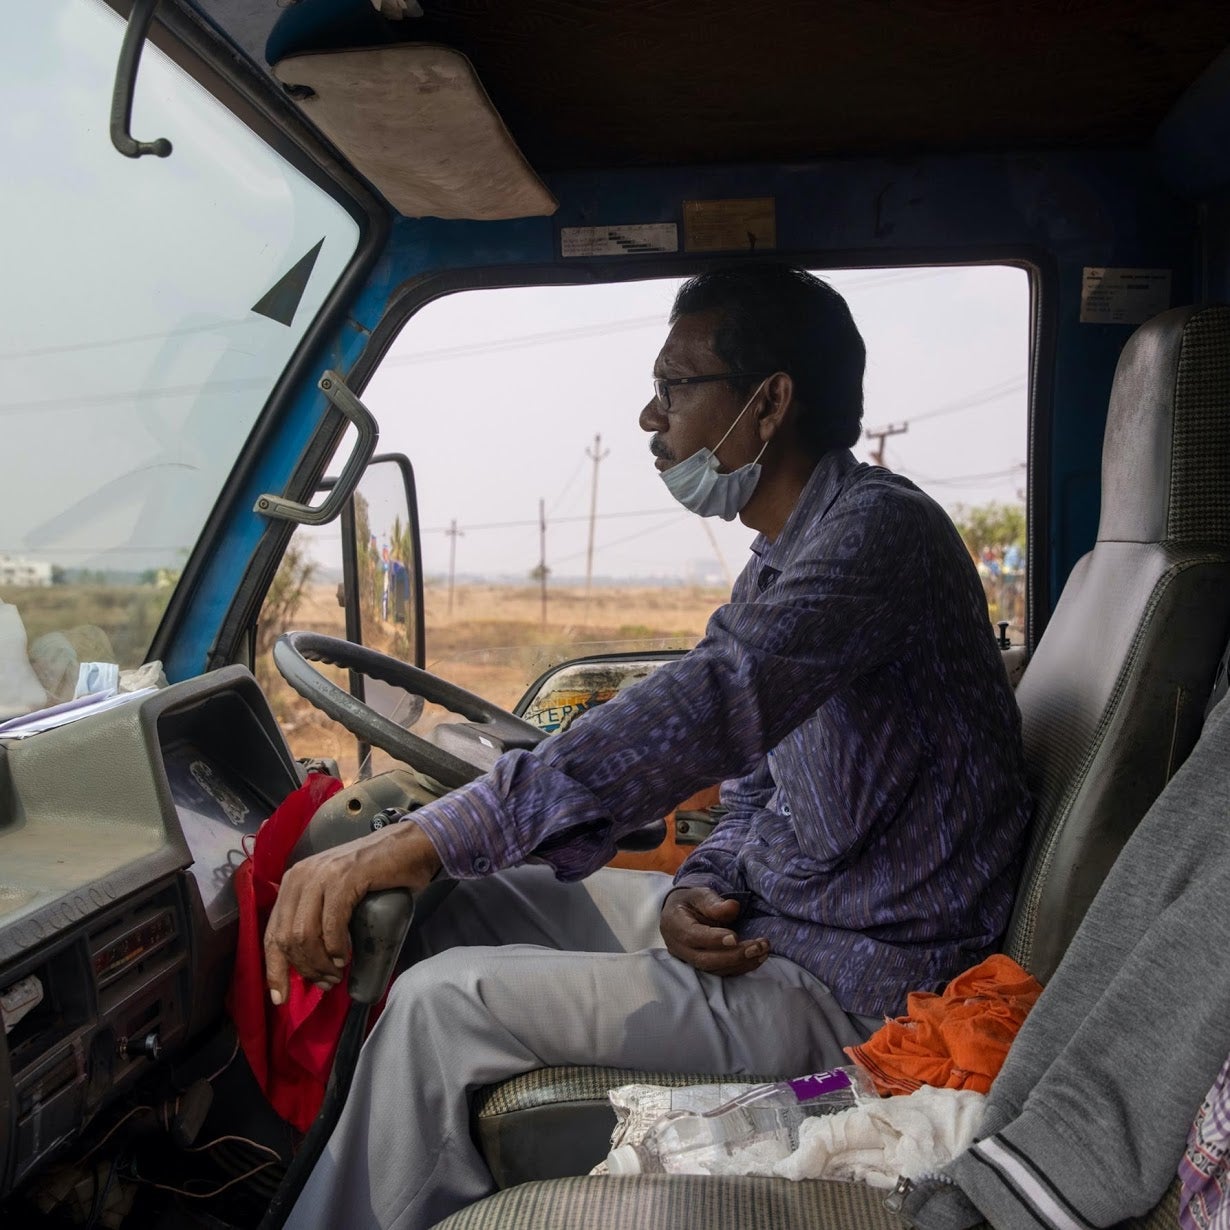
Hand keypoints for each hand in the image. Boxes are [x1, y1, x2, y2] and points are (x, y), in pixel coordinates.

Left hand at [264, 821, 441, 1004]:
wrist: (410, 846)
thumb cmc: (376, 874)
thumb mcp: (335, 895)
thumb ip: (315, 919)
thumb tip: (305, 964)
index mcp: (293, 882)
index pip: (272, 933)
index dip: (274, 969)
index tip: (281, 997)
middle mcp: (300, 876)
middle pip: (286, 938)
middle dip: (304, 969)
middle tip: (327, 984)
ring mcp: (321, 875)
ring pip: (304, 934)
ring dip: (320, 963)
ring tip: (336, 974)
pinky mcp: (344, 877)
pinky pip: (330, 923)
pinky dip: (336, 947)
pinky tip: (345, 956)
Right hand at [659, 887, 769, 975]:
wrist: (681, 914)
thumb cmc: (691, 902)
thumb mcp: (700, 895)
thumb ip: (714, 902)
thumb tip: (733, 907)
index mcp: (674, 924)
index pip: (692, 936)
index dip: (714, 939)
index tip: (736, 937)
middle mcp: (679, 947)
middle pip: (705, 959)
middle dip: (734, 956)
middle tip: (758, 947)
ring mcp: (690, 961)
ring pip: (715, 969)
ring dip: (742, 963)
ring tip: (763, 951)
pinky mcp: (702, 967)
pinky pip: (721, 972)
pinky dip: (741, 967)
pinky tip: (758, 958)